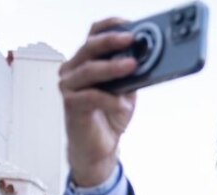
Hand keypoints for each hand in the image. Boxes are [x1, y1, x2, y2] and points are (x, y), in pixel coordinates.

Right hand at [59, 18, 138, 185]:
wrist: (100, 148)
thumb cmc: (109, 116)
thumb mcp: (126, 90)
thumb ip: (131, 74)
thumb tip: (147, 58)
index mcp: (86, 62)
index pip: (93, 35)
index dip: (109, 27)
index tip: (129, 24)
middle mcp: (73, 70)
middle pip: (89, 48)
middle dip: (111, 42)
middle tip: (131, 40)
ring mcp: (69, 87)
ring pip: (89, 70)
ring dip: (112, 67)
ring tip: (131, 66)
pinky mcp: (70, 104)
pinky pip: (91, 96)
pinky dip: (109, 99)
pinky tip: (122, 103)